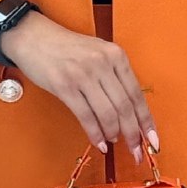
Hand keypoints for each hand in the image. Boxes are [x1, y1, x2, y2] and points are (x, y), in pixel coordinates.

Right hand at [0, 12, 159, 162]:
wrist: (33, 36)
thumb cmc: (65, 48)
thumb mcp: (98, 53)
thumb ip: (114, 77)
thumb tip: (129, 113)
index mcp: (115, 55)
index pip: (137, 94)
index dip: (146, 121)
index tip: (153, 139)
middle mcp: (102, 63)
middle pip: (125, 106)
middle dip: (133, 134)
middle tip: (136, 151)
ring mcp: (83, 74)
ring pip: (108, 113)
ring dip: (113, 134)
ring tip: (113, 142)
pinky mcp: (64, 85)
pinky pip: (86, 116)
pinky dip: (95, 133)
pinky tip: (99, 142)